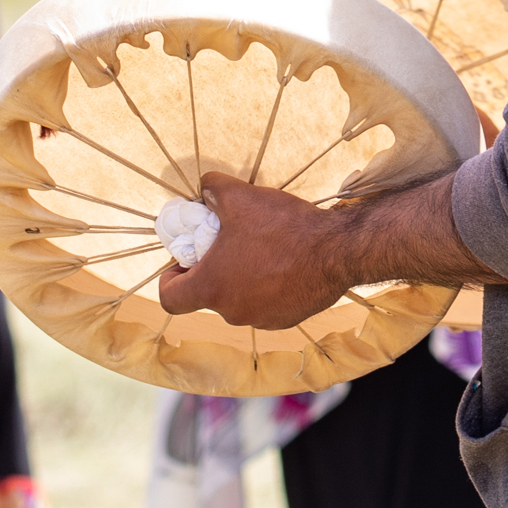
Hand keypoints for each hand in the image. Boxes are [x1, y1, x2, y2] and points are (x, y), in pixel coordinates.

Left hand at [155, 172, 355, 330]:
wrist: (337, 250)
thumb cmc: (284, 227)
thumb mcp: (241, 197)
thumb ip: (213, 189)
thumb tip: (204, 187)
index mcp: (211, 287)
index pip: (170, 298)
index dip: (170, 279)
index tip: (183, 263)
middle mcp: (231, 311)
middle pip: (208, 296)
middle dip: (213, 272)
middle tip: (228, 246)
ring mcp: (260, 319)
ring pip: (238, 300)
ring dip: (241, 280)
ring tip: (261, 251)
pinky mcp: (286, 319)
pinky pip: (266, 305)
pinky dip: (267, 289)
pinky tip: (284, 264)